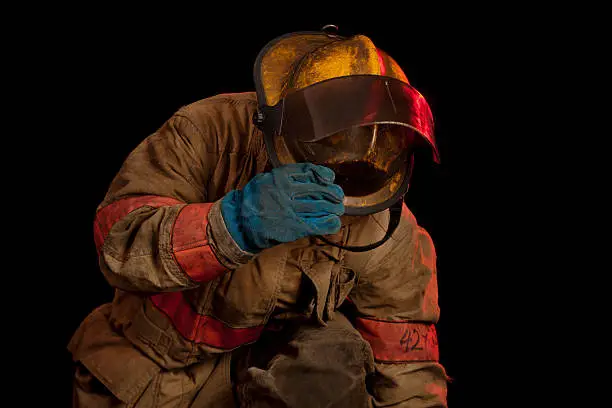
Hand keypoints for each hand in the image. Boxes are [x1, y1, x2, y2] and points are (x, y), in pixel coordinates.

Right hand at [220, 163, 344, 251]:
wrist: (240, 223)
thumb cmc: (254, 200)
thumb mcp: (265, 180)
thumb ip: (286, 177)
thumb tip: (313, 175)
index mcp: (278, 177)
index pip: (308, 171)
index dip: (323, 174)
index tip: (330, 178)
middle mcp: (285, 192)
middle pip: (318, 189)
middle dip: (332, 193)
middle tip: (338, 196)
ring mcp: (289, 210)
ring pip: (320, 207)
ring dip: (333, 208)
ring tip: (338, 209)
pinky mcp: (292, 227)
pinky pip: (316, 225)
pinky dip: (328, 223)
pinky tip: (334, 222)